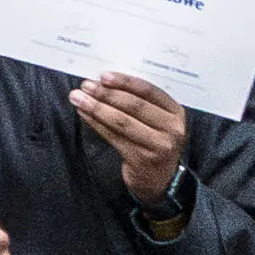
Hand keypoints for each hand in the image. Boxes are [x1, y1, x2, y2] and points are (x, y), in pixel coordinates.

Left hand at [67, 74, 190, 203]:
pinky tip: (84, 114)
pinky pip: (114, 137)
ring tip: (78, 98)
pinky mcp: (142, 159)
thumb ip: (140, 101)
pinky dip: (96, 124)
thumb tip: (105, 81)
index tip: (103, 75)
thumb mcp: (157, 120)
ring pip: (122, 121)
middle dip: (106, 93)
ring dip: (96, 107)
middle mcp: (172, 128)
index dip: (125, 82)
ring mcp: (159, 145)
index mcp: (176, 112)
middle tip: (86, 85)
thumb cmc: (153, 141)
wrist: (159, 179)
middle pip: (134, 106)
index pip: (149, 91)